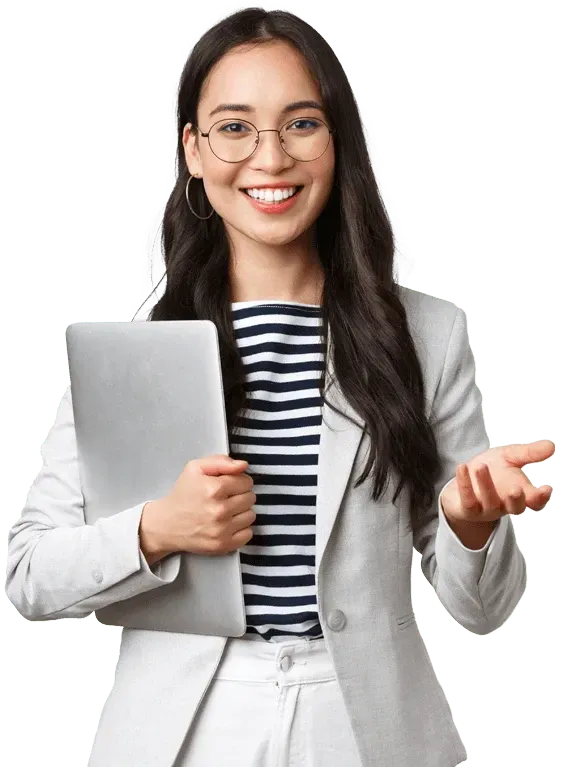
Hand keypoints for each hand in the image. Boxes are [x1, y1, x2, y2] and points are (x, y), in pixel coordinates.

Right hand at [139, 454, 256, 561]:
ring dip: (242, 512)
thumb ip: (221, 462)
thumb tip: (243, 466)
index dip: (239, 481)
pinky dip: (241, 529)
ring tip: (226, 511)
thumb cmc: (183, 494)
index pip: (247, 482)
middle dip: (241, 495)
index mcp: (214, 488)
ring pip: (251, 515)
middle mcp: (219, 510)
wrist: (166, 524)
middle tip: (226, 498)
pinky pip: (248, 534)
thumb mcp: (195, 468)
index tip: (228, 485)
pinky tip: (228, 524)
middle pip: (250, 498)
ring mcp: (222, 530)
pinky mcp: (223, 545)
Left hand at [441, 439, 554, 523]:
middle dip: (516, 500)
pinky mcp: (467, 509)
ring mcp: (486, 509)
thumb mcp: (509, 457)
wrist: (464, 478)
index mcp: (520, 494)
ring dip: (486, 484)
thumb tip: (552, 445)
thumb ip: (529, 453)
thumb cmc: (492, 469)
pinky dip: (465, 484)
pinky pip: (467, 500)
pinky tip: (462, 467)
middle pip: (516, 508)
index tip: (546, 487)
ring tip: (481, 466)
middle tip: (516, 489)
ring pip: (489, 502)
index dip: (541, 497)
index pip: (535, 501)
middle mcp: (505, 505)